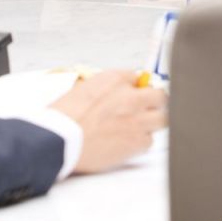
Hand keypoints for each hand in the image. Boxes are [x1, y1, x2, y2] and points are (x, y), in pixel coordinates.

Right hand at [51, 71, 166, 173]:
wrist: (59, 140)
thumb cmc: (64, 117)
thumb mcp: (82, 88)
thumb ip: (105, 88)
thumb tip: (118, 92)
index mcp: (114, 80)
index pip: (138, 77)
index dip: (136, 88)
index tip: (136, 93)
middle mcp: (130, 97)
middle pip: (160, 96)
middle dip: (155, 102)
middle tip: (148, 109)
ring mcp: (137, 119)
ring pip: (162, 119)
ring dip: (151, 122)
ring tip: (136, 128)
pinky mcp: (137, 142)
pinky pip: (149, 141)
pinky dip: (140, 142)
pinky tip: (125, 143)